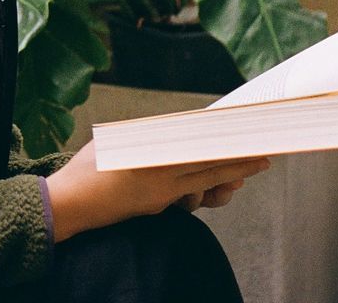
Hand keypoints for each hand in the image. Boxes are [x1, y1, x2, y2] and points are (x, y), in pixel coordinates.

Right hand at [45, 140, 269, 242]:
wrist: (69, 205)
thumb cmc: (89, 169)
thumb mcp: (118, 143)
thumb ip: (148, 140)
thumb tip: (179, 132)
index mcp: (152, 152)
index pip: (199, 143)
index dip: (226, 139)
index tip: (248, 133)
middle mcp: (160, 173)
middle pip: (210, 164)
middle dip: (241, 160)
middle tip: (268, 154)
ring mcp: (161, 193)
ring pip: (205, 183)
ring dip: (229, 175)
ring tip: (252, 167)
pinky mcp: (157, 206)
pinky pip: (188, 195)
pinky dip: (205, 187)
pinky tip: (221, 182)